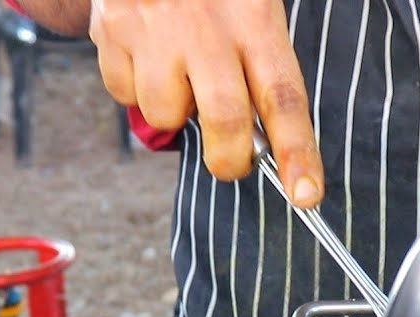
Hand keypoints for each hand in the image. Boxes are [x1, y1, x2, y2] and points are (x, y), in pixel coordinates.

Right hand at [89, 0, 324, 206]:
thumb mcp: (249, 6)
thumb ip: (260, 64)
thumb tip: (267, 139)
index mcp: (254, 17)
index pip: (283, 97)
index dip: (298, 151)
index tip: (307, 195)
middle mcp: (206, 26)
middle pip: (224, 121)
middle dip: (230, 160)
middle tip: (231, 160)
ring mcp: (155, 30)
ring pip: (164, 114)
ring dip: (173, 110)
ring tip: (178, 73)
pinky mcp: (112, 31)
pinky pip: (123, 92)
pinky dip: (134, 86)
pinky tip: (145, 53)